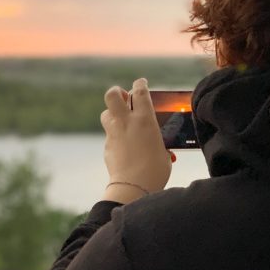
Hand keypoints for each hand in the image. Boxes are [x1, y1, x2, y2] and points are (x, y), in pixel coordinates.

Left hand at [100, 78, 171, 202]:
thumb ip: (157, 140)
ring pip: (106, 113)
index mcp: (145, 120)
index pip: (140, 92)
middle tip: (123, 96)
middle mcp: (126, 122)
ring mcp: (114, 133)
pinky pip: (109, 135)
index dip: (140, 84)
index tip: (140, 82)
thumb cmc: (155, 170)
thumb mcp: (163, 151)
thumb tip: (157, 145)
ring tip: (122, 121)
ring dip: (113, 113)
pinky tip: (124, 147)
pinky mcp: (107, 145)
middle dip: (117, 92)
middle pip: (112, 95)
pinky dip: (116, 136)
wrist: (133, 187)